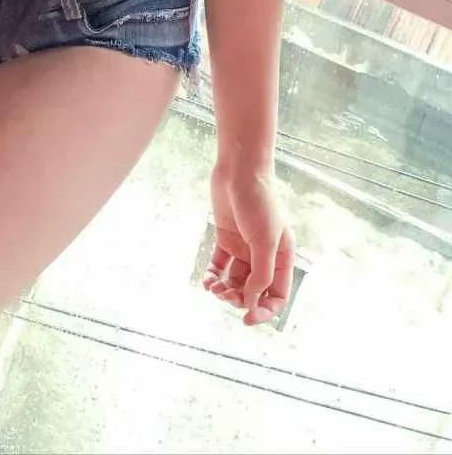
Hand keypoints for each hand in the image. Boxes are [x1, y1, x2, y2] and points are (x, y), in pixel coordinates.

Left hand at [203, 164, 294, 326]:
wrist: (239, 170)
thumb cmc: (258, 202)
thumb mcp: (265, 240)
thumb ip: (261, 273)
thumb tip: (252, 302)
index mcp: (281, 257)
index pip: (277, 295)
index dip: (264, 310)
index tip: (247, 318)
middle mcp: (263, 255)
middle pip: (253, 291)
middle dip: (239, 298)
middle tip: (225, 295)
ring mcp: (244, 248)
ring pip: (235, 280)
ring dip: (224, 289)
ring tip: (214, 288)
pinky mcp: (225, 239)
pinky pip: (220, 265)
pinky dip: (213, 275)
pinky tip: (206, 281)